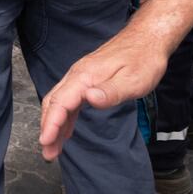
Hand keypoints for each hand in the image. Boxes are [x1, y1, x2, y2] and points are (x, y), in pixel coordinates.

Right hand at [38, 26, 169, 160]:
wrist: (146, 40)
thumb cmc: (143, 60)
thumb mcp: (133, 80)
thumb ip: (111, 92)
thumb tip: (89, 99)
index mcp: (85, 76)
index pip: (61, 102)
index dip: (51, 123)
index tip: (46, 142)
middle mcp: (77, 76)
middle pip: (53, 102)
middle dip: (47, 128)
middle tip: (47, 153)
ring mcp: (80, 77)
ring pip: (59, 102)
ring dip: (54, 124)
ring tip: (53, 148)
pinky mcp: (87, 80)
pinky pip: (69, 100)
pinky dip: (64, 117)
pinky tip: (66, 131)